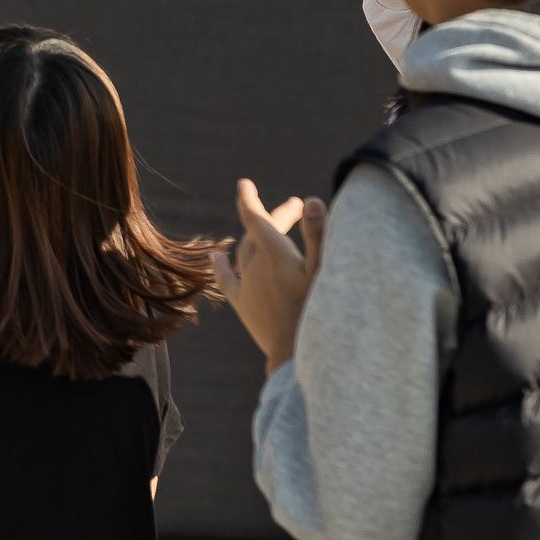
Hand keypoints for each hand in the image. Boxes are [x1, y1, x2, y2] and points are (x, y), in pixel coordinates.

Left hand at [210, 178, 326, 375]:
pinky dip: (221, 265)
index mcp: (274, 254)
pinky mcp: (243, 304)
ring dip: (256, 237)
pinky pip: (227, 279)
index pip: (256, 217)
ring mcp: (247, 285)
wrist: (297, 355)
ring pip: (246, 252)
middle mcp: (255, 266)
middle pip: (258, 233)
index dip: (249, 199)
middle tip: (296, 207)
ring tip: (270, 229)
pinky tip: (215, 256)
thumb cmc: (318, 311)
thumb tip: (311, 200)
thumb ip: (318, 235)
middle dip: (275, 216)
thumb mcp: (324, 272)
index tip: (244, 183)